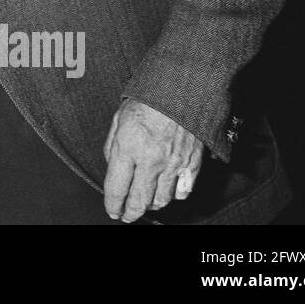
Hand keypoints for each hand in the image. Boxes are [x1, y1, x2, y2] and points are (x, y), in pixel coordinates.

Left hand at [102, 99, 202, 222]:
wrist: (183, 87)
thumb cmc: (148, 99)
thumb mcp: (119, 118)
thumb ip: (112, 147)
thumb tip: (112, 169)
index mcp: (128, 147)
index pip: (116, 188)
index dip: (112, 204)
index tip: (112, 210)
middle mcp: (151, 160)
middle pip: (140, 201)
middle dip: (130, 213)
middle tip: (126, 215)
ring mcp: (174, 164)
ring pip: (162, 200)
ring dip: (151, 205)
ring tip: (145, 203)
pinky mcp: (192, 164)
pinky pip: (183, 191)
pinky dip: (174, 196)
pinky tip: (167, 191)